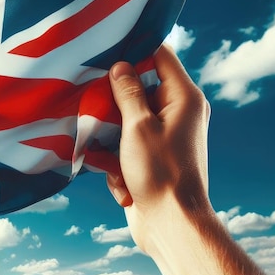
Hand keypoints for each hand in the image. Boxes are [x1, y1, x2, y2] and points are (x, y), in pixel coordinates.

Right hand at [106, 44, 210, 253]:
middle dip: (113, 101)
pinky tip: (121, 181)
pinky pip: (126, 146)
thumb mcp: (138, 126)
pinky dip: (118, 162)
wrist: (170, 224)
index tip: (105, 50)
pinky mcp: (150, 158)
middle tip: (91, 102)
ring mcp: (163, 137)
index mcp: (183, 98)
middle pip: (138, 89)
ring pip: (126, 121)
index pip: (160, 56)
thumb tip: (119, 67)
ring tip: (109, 155)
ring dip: (111, 137)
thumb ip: (127, 93)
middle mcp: (177, 113)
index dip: (134, 50)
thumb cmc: (160, 172)